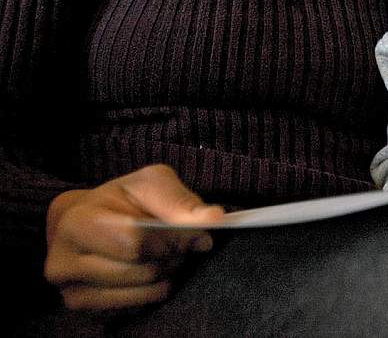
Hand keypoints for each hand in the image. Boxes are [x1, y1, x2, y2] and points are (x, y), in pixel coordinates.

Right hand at [44, 164, 224, 309]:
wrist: (86, 223)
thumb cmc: (121, 201)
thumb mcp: (148, 184)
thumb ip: (178, 200)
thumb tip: (212, 219)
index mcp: (76, 223)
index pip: (135, 241)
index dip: (173, 238)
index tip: (196, 232)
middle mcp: (64, 263)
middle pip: (143, 270)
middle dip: (173, 255)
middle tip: (178, 242)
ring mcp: (73, 293)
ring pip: (144, 291)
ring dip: (167, 273)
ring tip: (165, 254)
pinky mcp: (88, 314)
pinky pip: (139, 308)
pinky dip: (156, 290)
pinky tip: (151, 271)